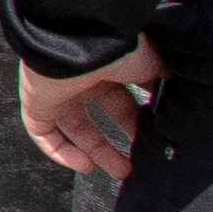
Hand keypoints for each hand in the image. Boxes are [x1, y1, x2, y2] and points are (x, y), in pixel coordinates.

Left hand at [19, 39, 163, 177]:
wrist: (85, 40)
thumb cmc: (119, 48)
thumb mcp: (154, 64)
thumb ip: (163, 80)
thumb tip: (175, 94)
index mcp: (107, 67)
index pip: (122, 100)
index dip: (137, 122)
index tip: (153, 139)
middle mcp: (82, 78)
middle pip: (100, 117)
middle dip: (120, 142)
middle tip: (140, 162)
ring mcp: (57, 89)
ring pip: (75, 128)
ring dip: (97, 152)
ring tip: (122, 171)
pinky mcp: (36, 100)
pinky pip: (42, 133)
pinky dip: (61, 152)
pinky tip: (86, 166)